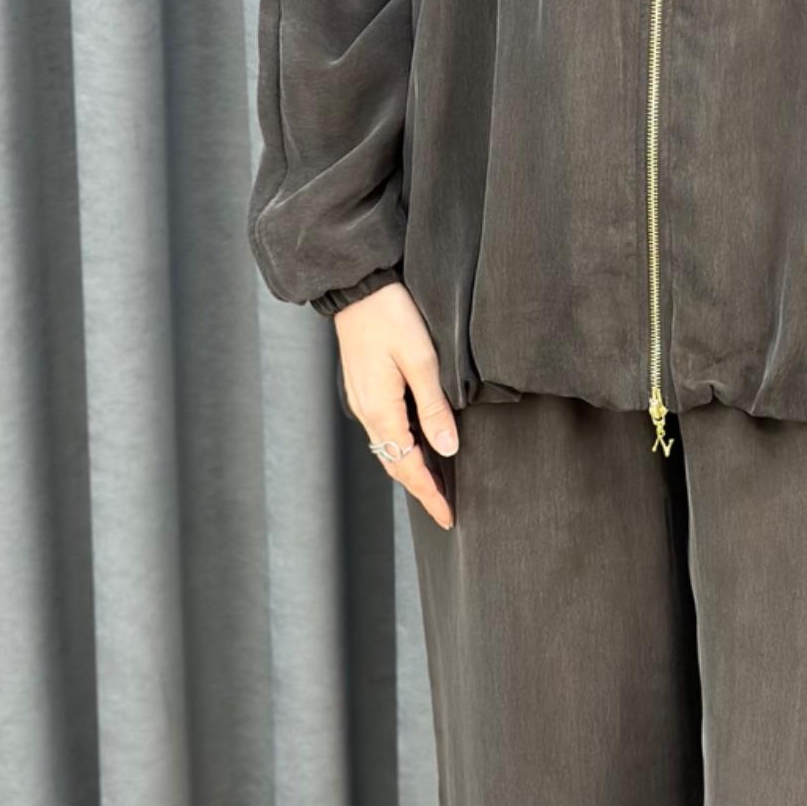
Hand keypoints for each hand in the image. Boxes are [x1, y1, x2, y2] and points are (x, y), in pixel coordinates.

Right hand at [336, 284, 457, 528]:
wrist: (358, 289)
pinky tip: (418, 447)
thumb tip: (448, 447)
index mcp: (382, 411)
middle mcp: (368, 412)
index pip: (409, 467)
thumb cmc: (391, 317)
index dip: (430, 494)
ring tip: (436, 486)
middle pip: (395, 464)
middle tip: (445, 510)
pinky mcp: (365, 389)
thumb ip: (434, 407)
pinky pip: (384, 431)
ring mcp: (363, 401)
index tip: (448, 516)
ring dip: (410, 470)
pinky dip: (402, 449)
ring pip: (388, 449)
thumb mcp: (421, 360)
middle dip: (421, 489)